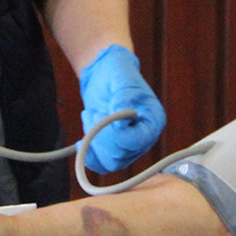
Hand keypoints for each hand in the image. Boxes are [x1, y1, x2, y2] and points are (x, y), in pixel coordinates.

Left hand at [78, 45, 164, 171]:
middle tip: (92, 113)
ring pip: (111, 161)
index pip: (137, 141)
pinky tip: (81, 143)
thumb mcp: (121, 76)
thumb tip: (122, 122)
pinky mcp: (114, 148)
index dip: (115, 133)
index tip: (102, 113)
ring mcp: (129, 145)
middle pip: (121, 154)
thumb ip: (124, 96)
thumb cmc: (117, 71)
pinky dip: (90, 157)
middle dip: (100, 135)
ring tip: (89, 117)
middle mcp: (144, 137)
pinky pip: (103, 165)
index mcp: (153, 120)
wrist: (104, 73)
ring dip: (93, 142)